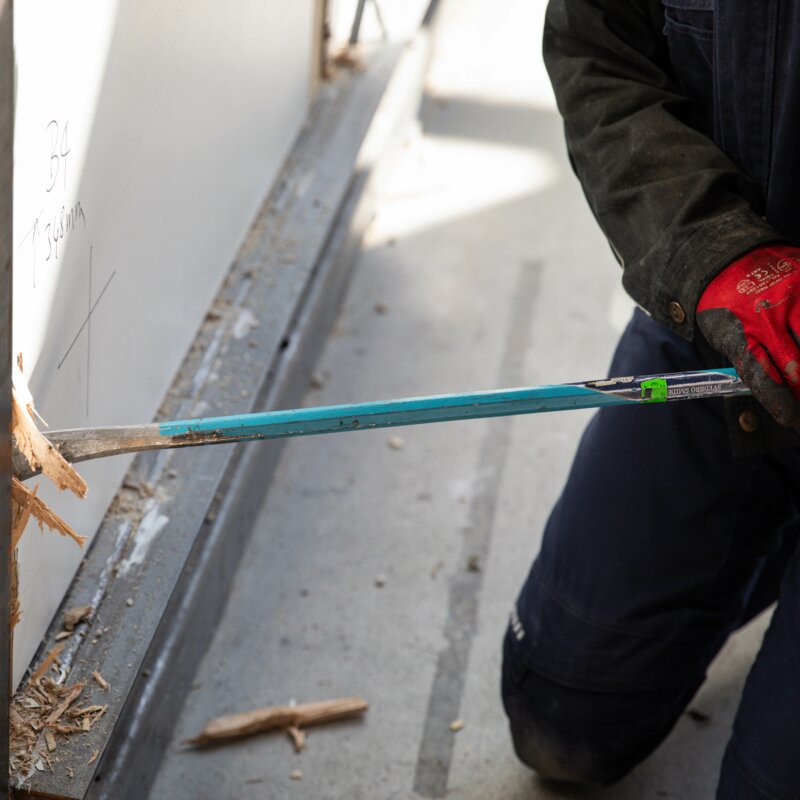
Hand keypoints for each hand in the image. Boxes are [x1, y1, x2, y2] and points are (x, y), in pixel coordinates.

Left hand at [696, 244, 799, 429]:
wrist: (727, 260)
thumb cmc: (726, 310)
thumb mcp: (727, 340)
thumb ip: (752, 367)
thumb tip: (780, 402)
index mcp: (741, 334)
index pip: (766, 380)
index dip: (784, 406)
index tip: (794, 423)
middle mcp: (769, 316)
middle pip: (799, 368)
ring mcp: (795, 297)